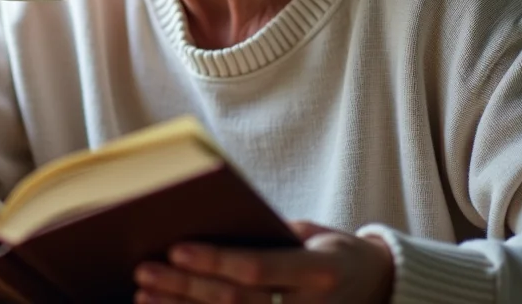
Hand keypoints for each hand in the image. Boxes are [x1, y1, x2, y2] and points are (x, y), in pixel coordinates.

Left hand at [134, 221, 393, 303]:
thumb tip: (206, 225)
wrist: (377, 289)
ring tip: (144, 297)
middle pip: (235, 302)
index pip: (258, 268)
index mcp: (319, 271)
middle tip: (145, 271)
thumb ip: (267, 235)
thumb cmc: (331, 253)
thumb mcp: (310, 236)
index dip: (215, 261)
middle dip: (184, 288)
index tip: (176, 248)